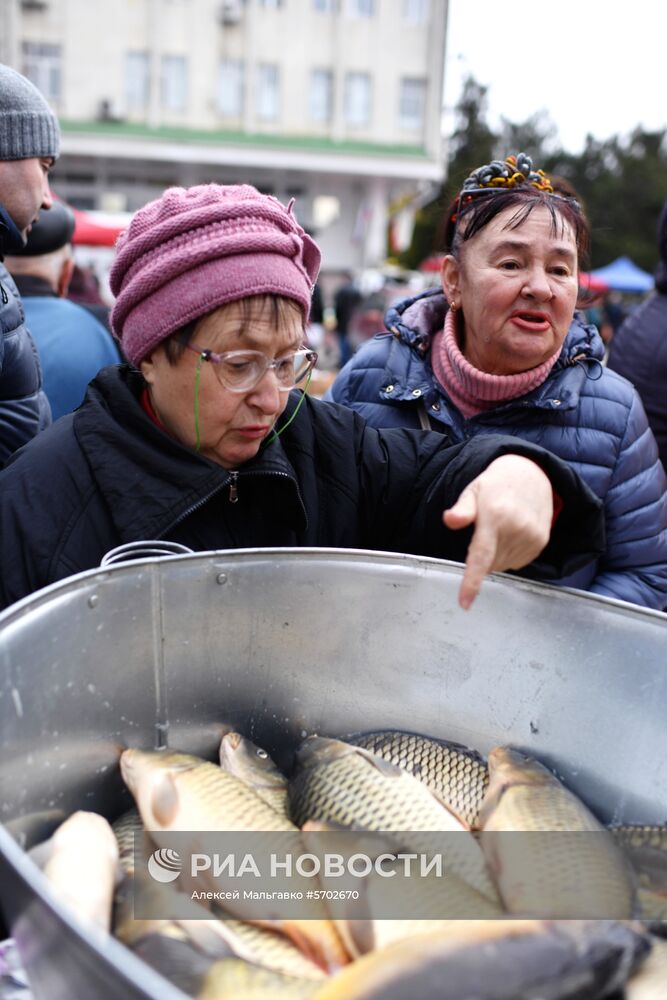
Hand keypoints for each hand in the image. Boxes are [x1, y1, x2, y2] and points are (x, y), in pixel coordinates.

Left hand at [443, 456, 552, 609]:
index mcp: (495, 518)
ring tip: (499, 528)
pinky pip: (517, 562)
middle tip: (484, 531)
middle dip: (481, 557)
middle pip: (489, 565)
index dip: (472, 582)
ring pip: (502, 566)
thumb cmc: (496, 484)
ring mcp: (531, 538)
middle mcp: (516, 530)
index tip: (465, 603)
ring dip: (495, 556)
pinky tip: (511, 534)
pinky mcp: (541, 542)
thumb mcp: (474, 490)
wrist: (532, 474)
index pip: (481, 557)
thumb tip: (449, 520)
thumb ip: (462, 509)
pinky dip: (508, 555)